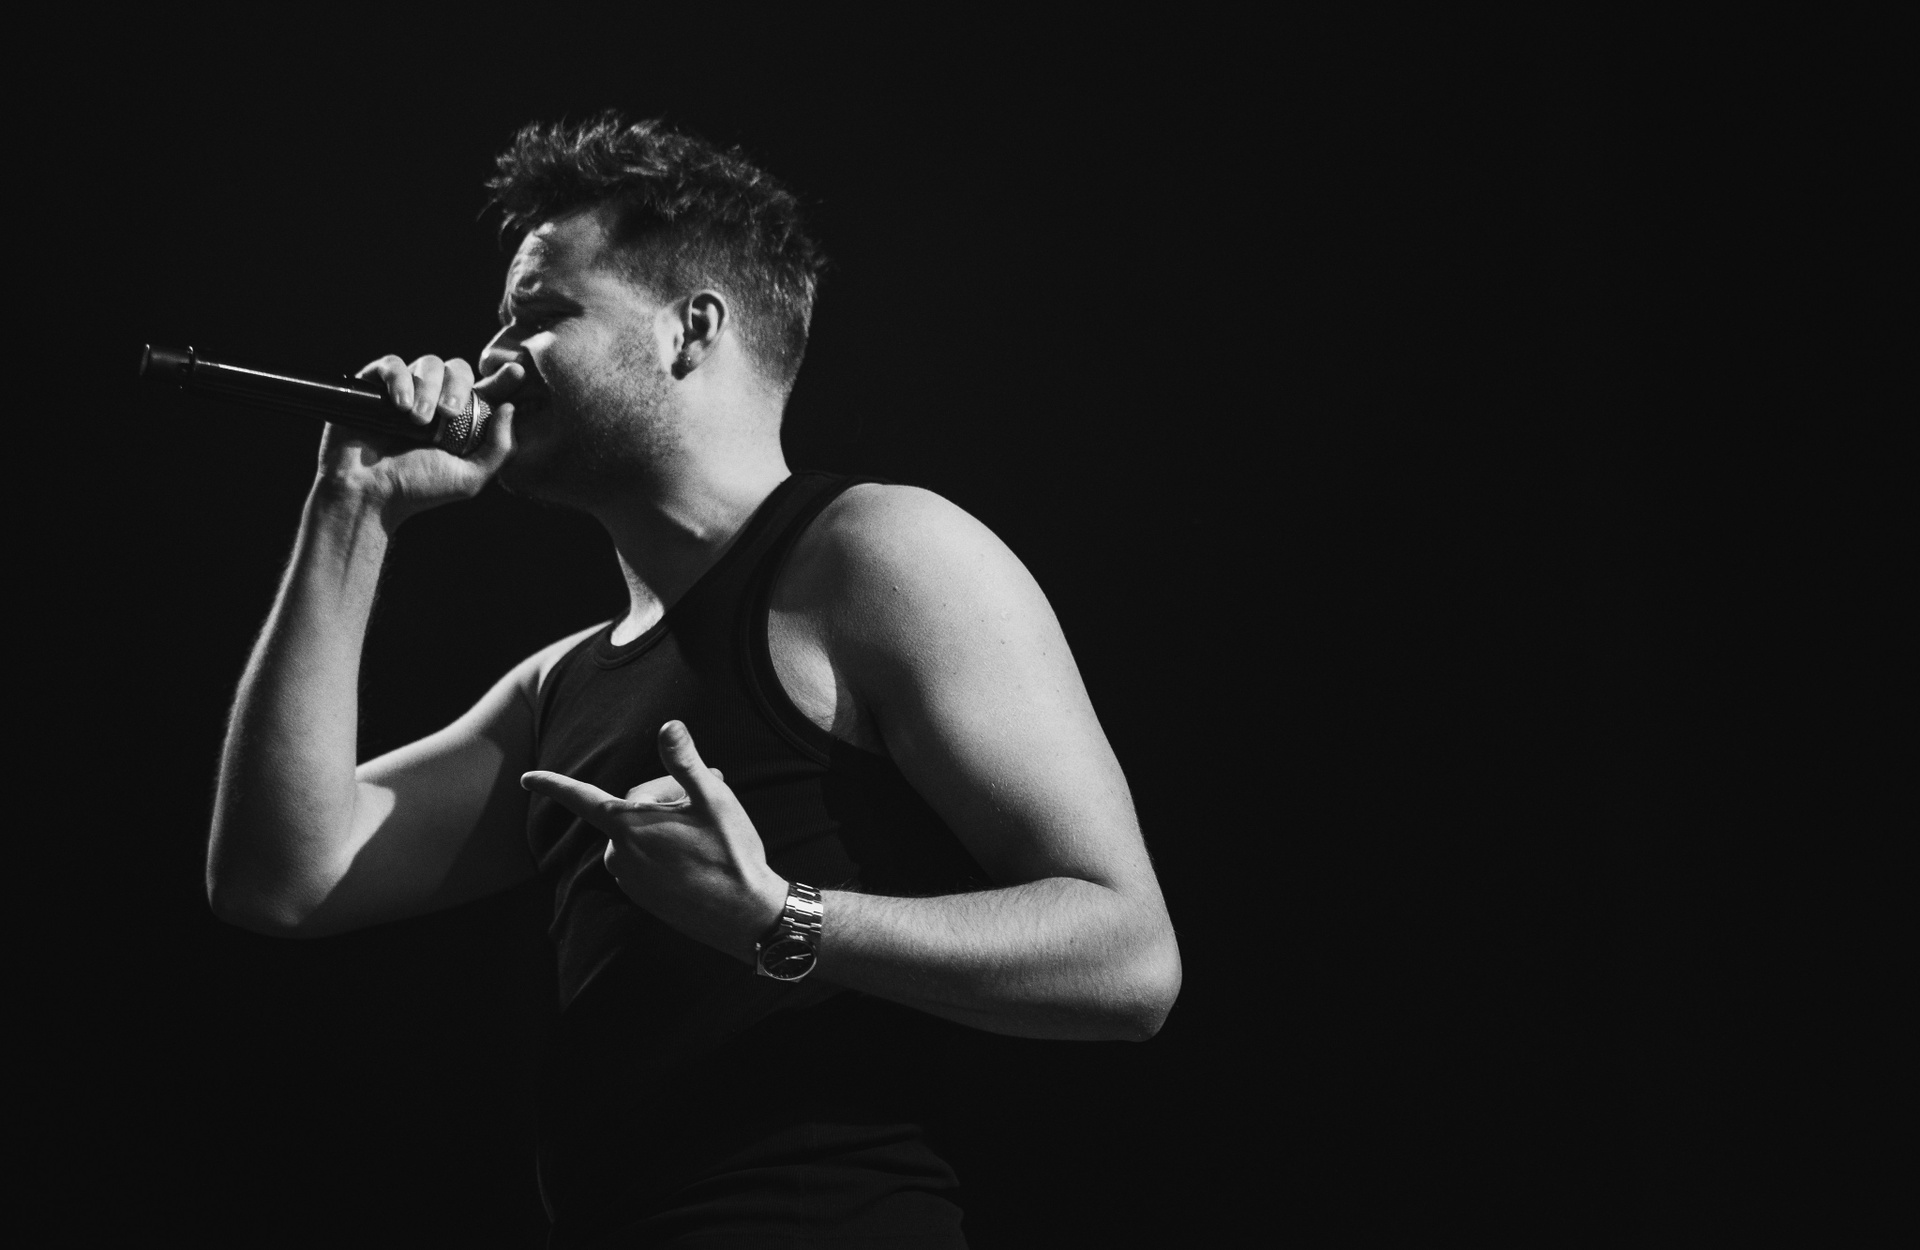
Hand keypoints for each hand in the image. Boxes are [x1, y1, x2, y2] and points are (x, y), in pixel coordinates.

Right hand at [314, 353, 520, 524]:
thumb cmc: (417, 489)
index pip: (487, 390)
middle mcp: (435, 401)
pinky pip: (392, 364)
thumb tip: (510, 408)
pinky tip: (400, 405)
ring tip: (419, 421)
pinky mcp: (374, 386)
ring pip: (428, 363)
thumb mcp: (469, 478)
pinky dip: (400, 379)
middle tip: (448, 414)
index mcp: (461, 420)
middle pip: (458, 369)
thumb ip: (498, 448)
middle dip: (458, 387)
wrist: (369, 493)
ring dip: (428, 389)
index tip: (516, 372)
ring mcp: (405, 391)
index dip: (503, 379)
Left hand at [520, 721, 788, 961]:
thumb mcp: (714, 799)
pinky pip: (645, 859)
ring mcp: (630, 879)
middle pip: (630, 808)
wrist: (745, 914)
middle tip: (708, 793)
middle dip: (664, 795)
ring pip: (638, 835)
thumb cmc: (730, 854)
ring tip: (707, 826)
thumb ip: (685, 762)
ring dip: (665, 823)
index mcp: (630, 827)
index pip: (582, 798)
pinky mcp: (644, 896)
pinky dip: (665, 848)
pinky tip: (698, 852)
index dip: (553, 785)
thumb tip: (668, 726)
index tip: (527, 778)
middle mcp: (620, 855)